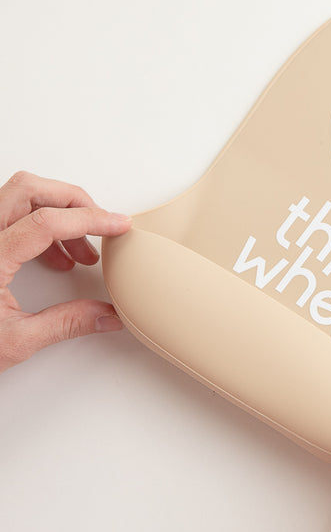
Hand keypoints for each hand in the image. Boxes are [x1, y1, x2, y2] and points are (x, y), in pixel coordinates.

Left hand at [0, 171, 132, 372]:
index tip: (117, 225)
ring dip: (59, 213)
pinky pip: (10, 216)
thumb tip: (105, 315)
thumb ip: (66, 324)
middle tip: (102, 223)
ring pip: (20, 197)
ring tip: (82, 249)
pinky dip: (41, 226)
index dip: (90, 219)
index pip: (46, 221)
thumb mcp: (15, 341)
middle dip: (74, 201)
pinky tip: (56, 257)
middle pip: (30, 189)